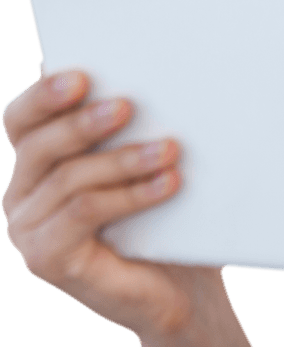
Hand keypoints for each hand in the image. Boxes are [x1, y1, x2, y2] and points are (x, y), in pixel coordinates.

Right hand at [1, 71, 248, 345]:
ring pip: (69, 179)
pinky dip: (129, 194)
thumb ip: (133, 127)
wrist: (180, 288)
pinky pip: (82, 214)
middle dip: (83, 122)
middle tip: (127, 106)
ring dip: (124, 159)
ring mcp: (28, 230)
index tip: (81, 75)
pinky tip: (168, 184)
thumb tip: (146, 77)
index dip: (44, 94)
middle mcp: (22, 194)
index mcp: (37, 162)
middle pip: (39, 144)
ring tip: (170, 149)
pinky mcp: (46, 260)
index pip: (22, 119)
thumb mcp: (147, 163)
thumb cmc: (165, 218)